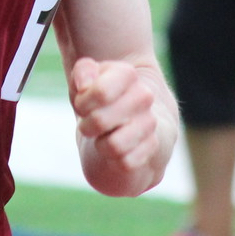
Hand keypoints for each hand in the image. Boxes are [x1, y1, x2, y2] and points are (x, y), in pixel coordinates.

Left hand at [68, 56, 161, 175]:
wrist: (128, 122)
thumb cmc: (101, 100)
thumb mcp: (85, 80)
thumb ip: (82, 72)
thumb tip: (85, 86)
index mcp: (127, 74)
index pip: (99, 92)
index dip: (82, 103)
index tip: (82, 105)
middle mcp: (144, 96)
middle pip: (99, 121)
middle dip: (86, 126)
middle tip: (90, 124)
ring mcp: (150, 122)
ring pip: (113, 145)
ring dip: (101, 145)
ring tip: (105, 137)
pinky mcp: (152, 147)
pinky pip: (125, 163)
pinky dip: (115, 161)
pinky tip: (117, 151)